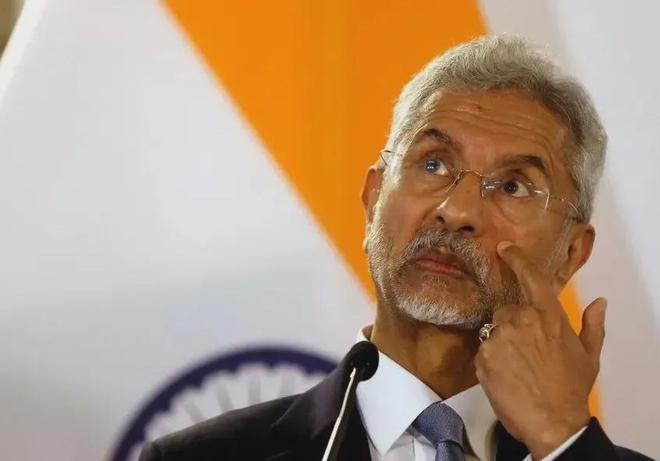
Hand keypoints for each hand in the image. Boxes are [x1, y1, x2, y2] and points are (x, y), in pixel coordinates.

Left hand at [474, 242, 606, 458]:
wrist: (552, 422)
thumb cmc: (571, 388)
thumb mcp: (589, 356)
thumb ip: (592, 325)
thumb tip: (600, 302)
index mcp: (548, 315)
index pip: (530, 277)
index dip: (515, 259)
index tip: (503, 248)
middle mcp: (521, 319)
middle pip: (505, 310)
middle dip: (510, 325)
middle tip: (522, 351)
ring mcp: (499, 337)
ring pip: (491, 330)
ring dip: (499, 343)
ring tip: (515, 367)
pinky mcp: (482, 355)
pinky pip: (482, 350)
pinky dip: (489, 360)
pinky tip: (504, 376)